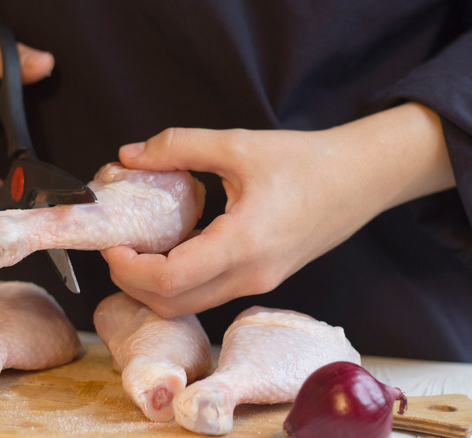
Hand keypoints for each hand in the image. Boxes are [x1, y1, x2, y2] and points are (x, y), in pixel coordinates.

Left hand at [102, 103, 454, 316]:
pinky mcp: (262, 280)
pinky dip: (179, 281)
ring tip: (139, 247)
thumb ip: (178, 147)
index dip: (129, 269)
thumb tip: (128, 155)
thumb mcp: (237, 144)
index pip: (170, 280)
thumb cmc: (306, 160)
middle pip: (173, 304)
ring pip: (190, 305)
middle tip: (117, 247)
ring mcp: (258, 283)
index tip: (112, 244)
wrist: (360, 178)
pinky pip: (209, 293)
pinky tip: (172, 246)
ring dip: (154, 285)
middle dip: (133, 283)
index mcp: (244, 244)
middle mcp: (250, 275)